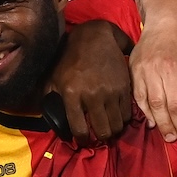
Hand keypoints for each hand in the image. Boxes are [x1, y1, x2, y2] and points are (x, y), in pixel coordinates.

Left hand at [47, 20, 133, 143]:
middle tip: (99, 135)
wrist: (94, 36)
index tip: (83, 140)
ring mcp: (110, 91)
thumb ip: (49, 97)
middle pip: (103, 131)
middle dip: (101, 137)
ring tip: (109, 127)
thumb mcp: (53, 77)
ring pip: (117, 125)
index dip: (82, 140)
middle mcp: (92, 95)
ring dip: (113, 130)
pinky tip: (117, 116)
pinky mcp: (124, 87)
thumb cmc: (69, 57)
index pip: (79, 129)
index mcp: (72, 94)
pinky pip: (127, 113)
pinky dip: (123, 119)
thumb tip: (51, 118)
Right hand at [130, 23, 176, 145]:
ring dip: (164, 125)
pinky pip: (140, 98)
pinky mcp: (136, 73)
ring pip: (157, 105)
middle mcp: (169, 70)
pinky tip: (154, 124)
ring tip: (172, 138)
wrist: (162, 27)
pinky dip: (146, 114)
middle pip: (176, 106)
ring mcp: (150, 72)